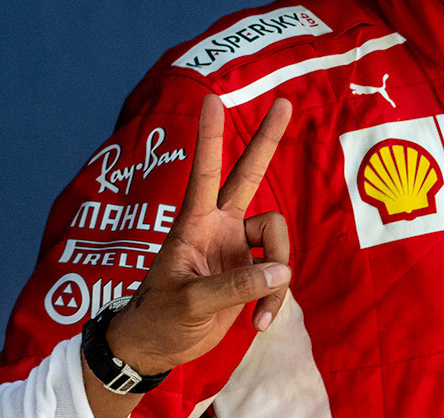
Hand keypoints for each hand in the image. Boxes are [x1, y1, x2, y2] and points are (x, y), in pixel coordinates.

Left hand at [106, 95, 291, 375]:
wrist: (161, 345)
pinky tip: (259, 322)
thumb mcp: (192, 303)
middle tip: (283, 101)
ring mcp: (236, 248)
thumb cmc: (162, 317)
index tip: (212, 98)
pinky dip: (275, 299)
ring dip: (278, 276)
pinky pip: (279, 274)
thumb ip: (236, 285)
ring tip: (258, 312)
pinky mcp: (250, 271)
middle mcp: (218, 227)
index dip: (211, 138)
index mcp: (194, 224)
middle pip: (248, 176)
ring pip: (277, 238)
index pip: (204, 172)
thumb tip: (282, 271)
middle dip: (267, 141)